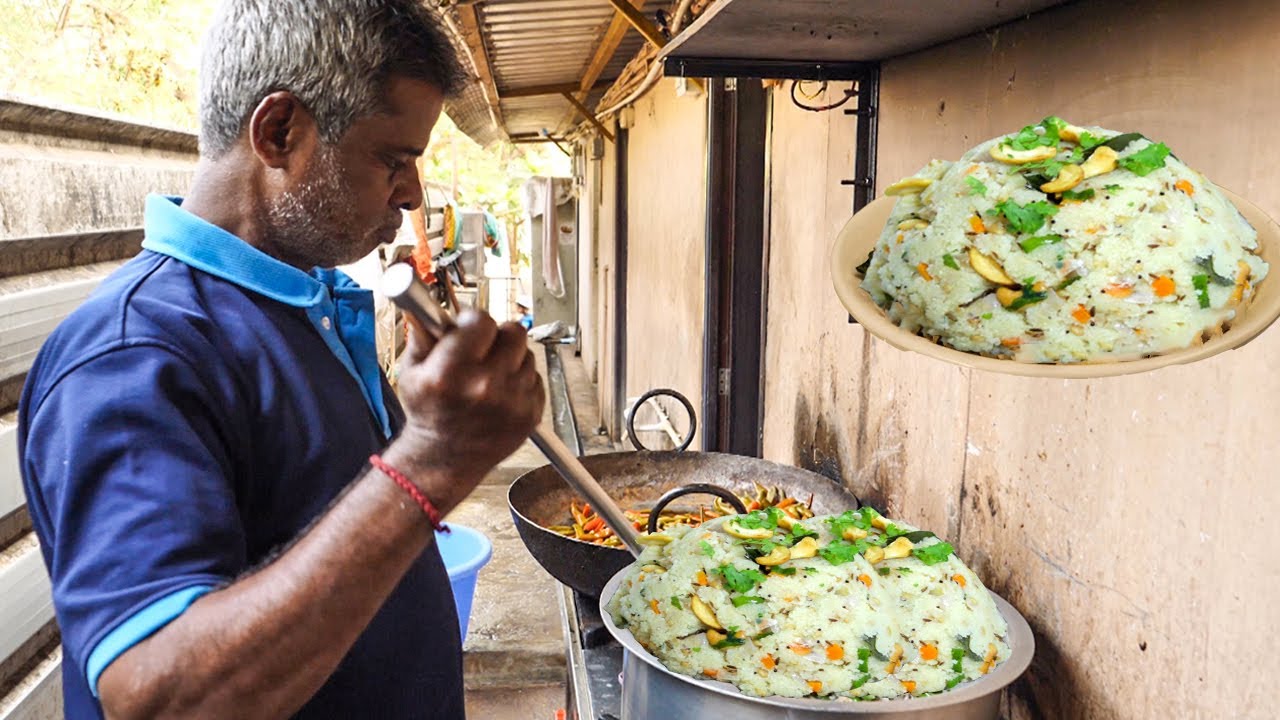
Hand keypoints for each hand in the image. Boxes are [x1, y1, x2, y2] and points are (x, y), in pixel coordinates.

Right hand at [385, 310, 544, 510]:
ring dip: (510, 359)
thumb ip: (422, 335)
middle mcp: (485, 385)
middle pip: (514, 331)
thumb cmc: (428, 414)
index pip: (481, 320)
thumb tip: (424, 304)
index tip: (467, 328)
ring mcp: (512, 401)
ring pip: (527, 354)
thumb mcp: (411, 372)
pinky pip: (535, 378)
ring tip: (489, 376)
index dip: (473, 321)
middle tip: (483, 348)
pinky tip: (500, 394)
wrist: (444, 460)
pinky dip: (520, 381)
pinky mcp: (530, 414)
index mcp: (452, 372)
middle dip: (497, 335)